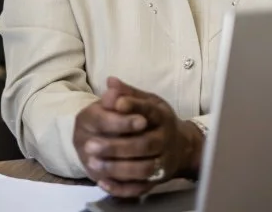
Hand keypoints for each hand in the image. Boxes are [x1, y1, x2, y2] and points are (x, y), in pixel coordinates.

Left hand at [74, 77, 204, 197]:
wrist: (182, 146)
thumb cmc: (156, 121)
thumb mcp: (147, 101)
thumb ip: (128, 93)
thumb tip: (110, 82)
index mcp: (162, 116)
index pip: (149, 111)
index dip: (133, 107)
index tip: (115, 104)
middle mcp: (165, 139)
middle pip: (144, 144)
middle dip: (116, 146)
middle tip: (89, 145)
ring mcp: (164, 161)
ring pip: (143, 169)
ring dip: (117, 167)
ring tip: (92, 162)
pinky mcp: (158, 180)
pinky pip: (141, 188)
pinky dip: (122, 188)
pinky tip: (103, 182)